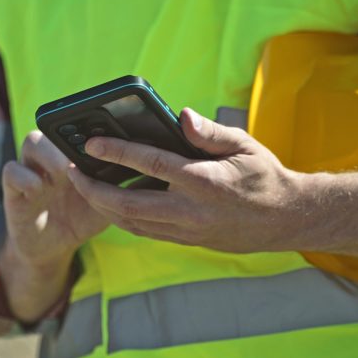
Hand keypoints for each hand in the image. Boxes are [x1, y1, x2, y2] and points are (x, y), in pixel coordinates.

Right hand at [2, 130, 108, 268]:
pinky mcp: (13, 189)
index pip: (79, 127)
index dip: (90, 128)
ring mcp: (30, 170)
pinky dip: (26, 178)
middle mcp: (51, 157)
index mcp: (74, 154)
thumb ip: (120, 184)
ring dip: (49, 155)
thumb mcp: (107, 201)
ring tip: (62, 175)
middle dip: (70, 139)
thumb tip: (146, 168)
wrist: (54, 247)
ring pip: (31, 140)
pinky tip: (40, 192)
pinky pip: (11, 171)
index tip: (106, 141)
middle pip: (53, 127)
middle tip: (84, 159)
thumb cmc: (83, 218)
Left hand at [67, 108, 303, 253]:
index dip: (117, 152)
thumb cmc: (264, 175)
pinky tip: (109, 201)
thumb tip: (181, 115)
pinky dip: (121, 216)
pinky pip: (143, 231)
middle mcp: (190, 210)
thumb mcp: (244, 145)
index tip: (91, 142)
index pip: (150, 164)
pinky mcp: (185, 241)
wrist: (286, 220)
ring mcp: (186, 230)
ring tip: (83, 184)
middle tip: (71, 170)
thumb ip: (209, 131)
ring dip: (101, 205)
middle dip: (92, 188)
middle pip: (126, 204)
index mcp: (203, 181)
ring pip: (130, 222)